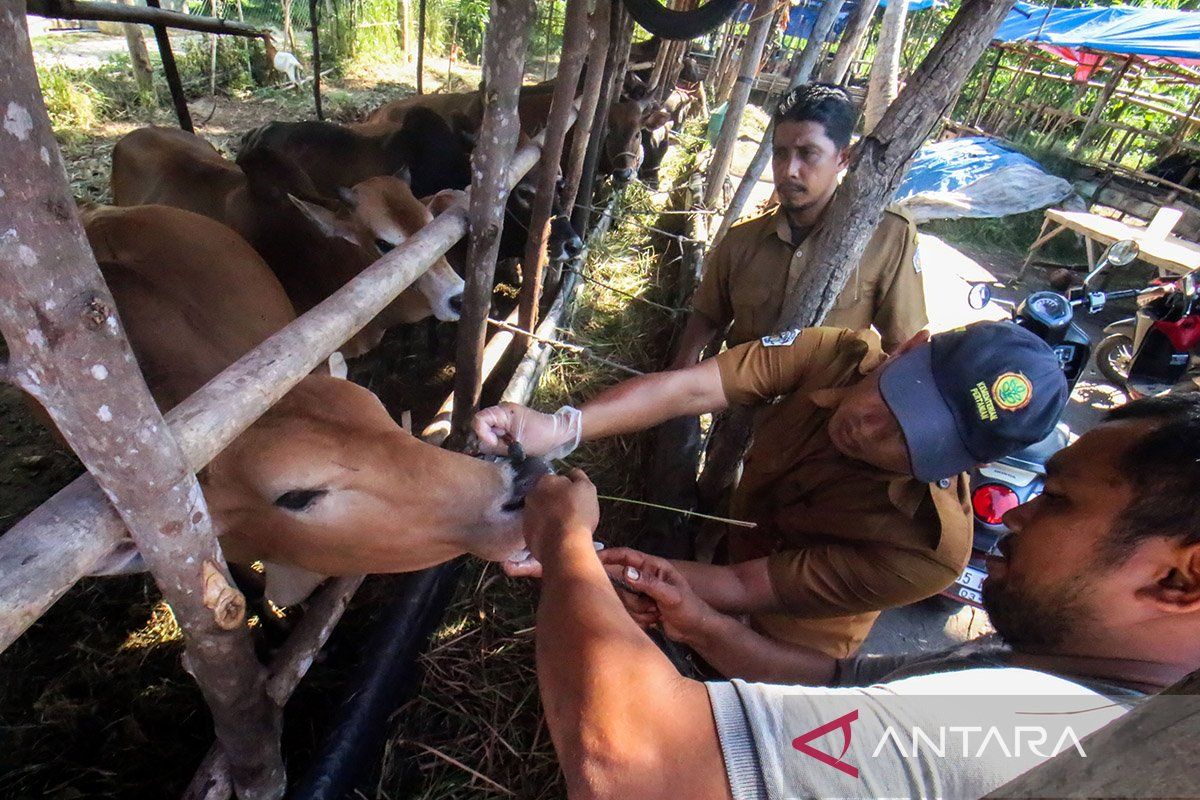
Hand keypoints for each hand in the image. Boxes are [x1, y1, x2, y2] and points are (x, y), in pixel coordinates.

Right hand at [472, 402, 581, 458]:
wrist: (559, 433)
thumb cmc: (542, 438)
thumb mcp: (518, 446)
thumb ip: (496, 447)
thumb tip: (480, 448)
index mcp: (504, 411)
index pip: (479, 420)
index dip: (483, 434)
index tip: (495, 444)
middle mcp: (501, 410)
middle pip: (482, 425)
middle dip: (489, 439)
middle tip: (503, 447)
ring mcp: (505, 417)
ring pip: (488, 430)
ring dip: (495, 441)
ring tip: (510, 447)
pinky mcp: (509, 423)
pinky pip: (496, 432)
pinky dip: (500, 441)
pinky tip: (511, 446)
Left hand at [520, 469, 598, 561]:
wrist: (564, 545)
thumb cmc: (577, 513)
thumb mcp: (587, 488)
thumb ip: (579, 476)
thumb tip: (572, 473)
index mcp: (545, 481)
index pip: (555, 479)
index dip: (565, 488)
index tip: (573, 498)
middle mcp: (531, 495)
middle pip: (544, 496)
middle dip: (554, 501)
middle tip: (568, 512)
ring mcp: (526, 515)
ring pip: (539, 512)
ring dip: (548, 516)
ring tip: (563, 527)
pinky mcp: (526, 534)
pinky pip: (537, 529)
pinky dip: (544, 531)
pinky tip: (556, 537)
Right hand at [598, 548, 720, 645]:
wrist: (696, 630)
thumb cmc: (689, 607)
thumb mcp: (671, 594)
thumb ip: (648, 583)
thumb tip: (625, 572)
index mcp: (652, 567)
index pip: (626, 556)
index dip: (608, 555)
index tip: (592, 558)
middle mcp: (644, 578)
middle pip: (621, 585)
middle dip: (633, 599)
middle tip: (651, 605)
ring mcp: (641, 594)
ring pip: (624, 602)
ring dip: (639, 611)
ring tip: (657, 613)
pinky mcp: (640, 609)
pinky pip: (628, 614)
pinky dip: (640, 620)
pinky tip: (655, 620)